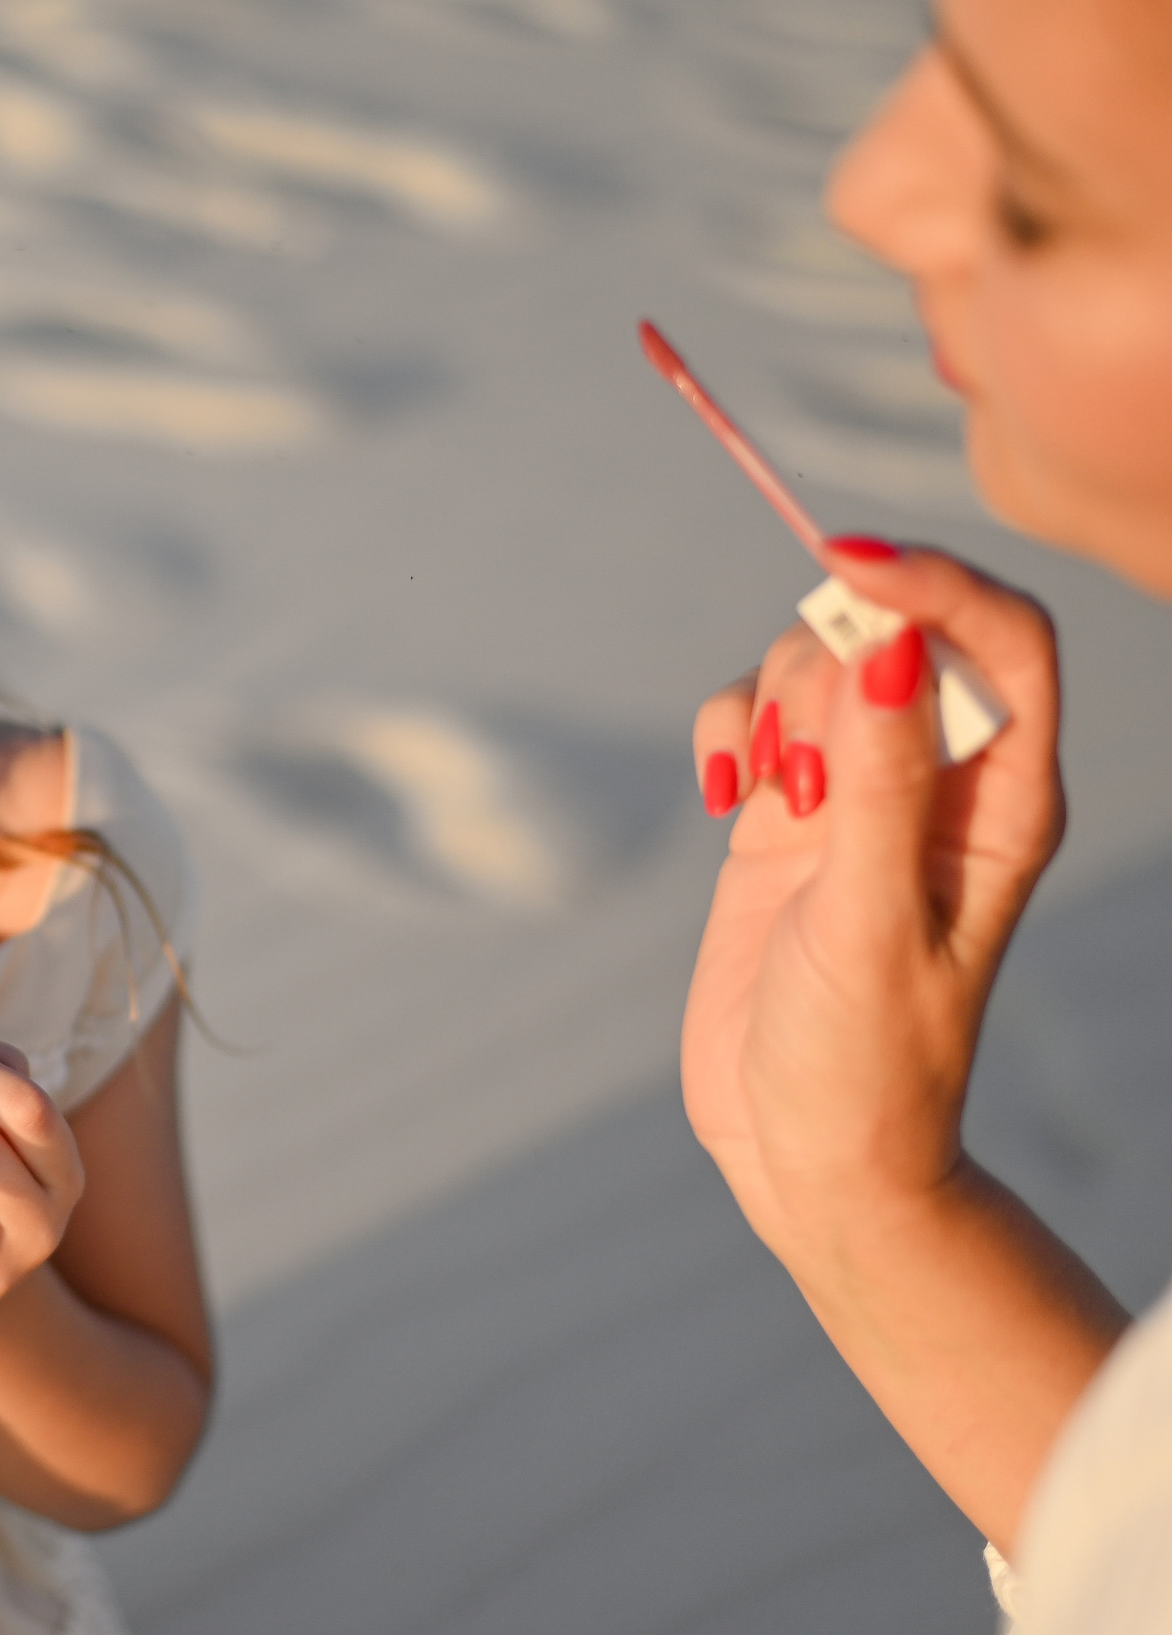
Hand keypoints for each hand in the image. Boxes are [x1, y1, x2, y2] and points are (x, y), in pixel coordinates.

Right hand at [682, 541, 1063, 1247]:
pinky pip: (754, 719)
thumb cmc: (867, 1059)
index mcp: (1004, 802)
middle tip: (795, 769)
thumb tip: (893, 645)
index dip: (935, 584)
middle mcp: (941, 783)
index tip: (847, 571)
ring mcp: (859, 797)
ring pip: (813, 667)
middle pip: (891, 635)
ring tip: (761, 796)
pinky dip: (725, 732)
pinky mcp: (787, 818)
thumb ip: (884, 783)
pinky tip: (718, 797)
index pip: (1002, 640)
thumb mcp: (873, 922)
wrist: (809, 1152)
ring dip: (768, 702)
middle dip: (823, 662)